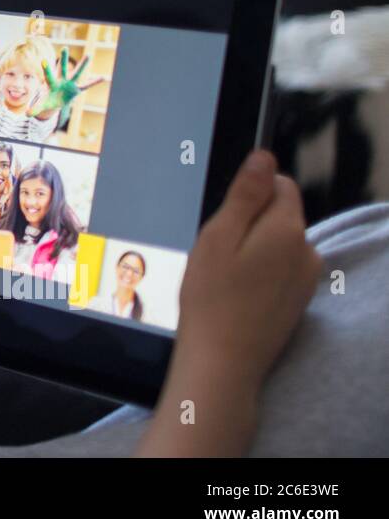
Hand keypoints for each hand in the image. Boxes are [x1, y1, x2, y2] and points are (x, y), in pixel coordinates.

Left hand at [29, 50, 101, 121]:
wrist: (55, 101)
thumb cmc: (48, 100)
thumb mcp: (41, 105)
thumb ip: (34, 108)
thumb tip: (26, 114)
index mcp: (51, 84)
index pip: (48, 75)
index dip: (47, 69)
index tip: (44, 60)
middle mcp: (61, 80)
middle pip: (62, 68)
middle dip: (63, 59)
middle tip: (64, 47)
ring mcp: (70, 83)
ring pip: (77, 73)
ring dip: (83, 65)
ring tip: (89, 55)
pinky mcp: (77, 89)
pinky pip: (86, 85)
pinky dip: (94, 82)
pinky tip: (103, 78)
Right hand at [176, 150, 322, 396]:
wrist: (223, 362)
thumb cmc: (211, 298)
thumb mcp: (217, 236)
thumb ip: (245, 194)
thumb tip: (264, 157)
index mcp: (287, 229)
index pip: (279, 183)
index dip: (247, 194)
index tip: (223, 220)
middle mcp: (307, 250)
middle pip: (280, 214)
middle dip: (250, 223)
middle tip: (217, 252)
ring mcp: (307, 278)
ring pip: (279, 242)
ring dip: (255, 249)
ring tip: (224, 276)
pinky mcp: (300, 300)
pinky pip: (281, 269)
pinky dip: (261, 274)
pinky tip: (237, 294)